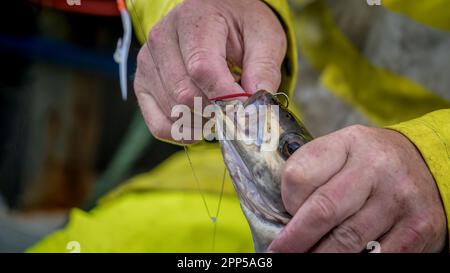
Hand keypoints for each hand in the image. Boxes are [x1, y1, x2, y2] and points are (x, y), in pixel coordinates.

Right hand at [134, 0, 286, 140]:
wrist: (218, 17)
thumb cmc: (241, 27)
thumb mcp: (264, 37)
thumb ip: (264, 68)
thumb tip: (257, 100)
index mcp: (194, 18)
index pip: (202, 68)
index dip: (226, 97)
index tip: (247, 110)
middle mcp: (162, 38)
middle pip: (185, 94)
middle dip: (217, 111)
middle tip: (236, 109)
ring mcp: (148, 62)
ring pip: (174, 112)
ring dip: (203, 121)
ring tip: (220, 108)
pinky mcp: (143, 84)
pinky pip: (159, 125)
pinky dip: (184, 132)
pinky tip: (201, 122)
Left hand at [269, 125, 446, 251]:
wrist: (425, 166)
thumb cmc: (368, 164)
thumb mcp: (340, 153)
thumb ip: (314, 176)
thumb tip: (285, 220)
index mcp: (347, 142)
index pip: (300, 175)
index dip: (287, 201)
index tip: (285, 214)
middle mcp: (376, 165)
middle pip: (323, 210)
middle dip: (296, 239)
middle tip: (278, 253)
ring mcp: (399, 196)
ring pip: (348, 240)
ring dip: (321, 255)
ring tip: (304, 259)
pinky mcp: (419, 226)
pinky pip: (378, 256)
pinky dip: (352, 262)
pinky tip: (338, 260)